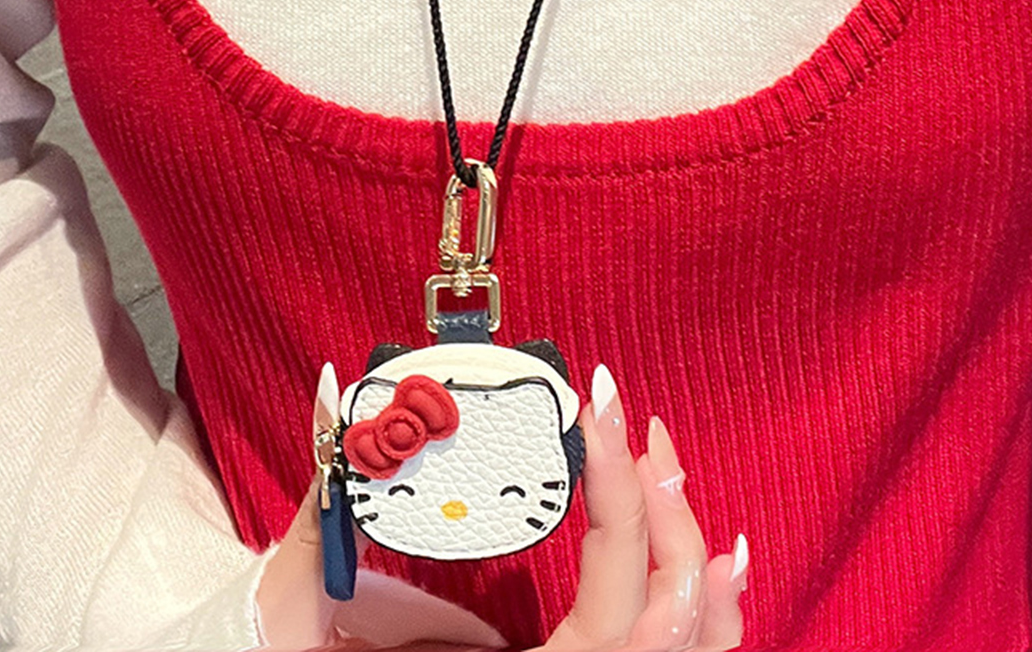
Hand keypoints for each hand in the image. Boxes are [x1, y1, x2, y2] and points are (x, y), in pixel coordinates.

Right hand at [254, 363, 749, 649]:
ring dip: (696, 557)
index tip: (599, 405)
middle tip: (631, 421)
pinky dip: (708, 618)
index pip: (613, 591)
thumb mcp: (314, 622)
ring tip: (671, 468)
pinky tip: (717, 564)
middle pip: (675, 617)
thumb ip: (329, 520)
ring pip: (694, 651)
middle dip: (665, 507)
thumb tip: (336, 404)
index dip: (620, 493)